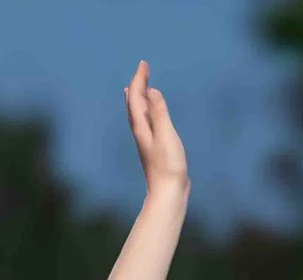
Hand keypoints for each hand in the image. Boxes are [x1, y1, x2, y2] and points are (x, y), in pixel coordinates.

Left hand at [124, 62, 187, 196]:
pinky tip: (150, 116)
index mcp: (142, 128)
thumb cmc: (168, 166)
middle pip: (134, 105)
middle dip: (137, 86)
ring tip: (136, 89)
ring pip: (138, 115)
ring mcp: (147, 141)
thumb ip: (159, 113)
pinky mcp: (154, 148)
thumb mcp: (165, 135)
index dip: (139, 80)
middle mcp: (141, 133)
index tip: (143, 63)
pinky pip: (146, 123)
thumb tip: (152, 91)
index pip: (136, 98)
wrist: (168, 194)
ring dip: (138, 99)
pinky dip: (146, 113)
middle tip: (142, 69)